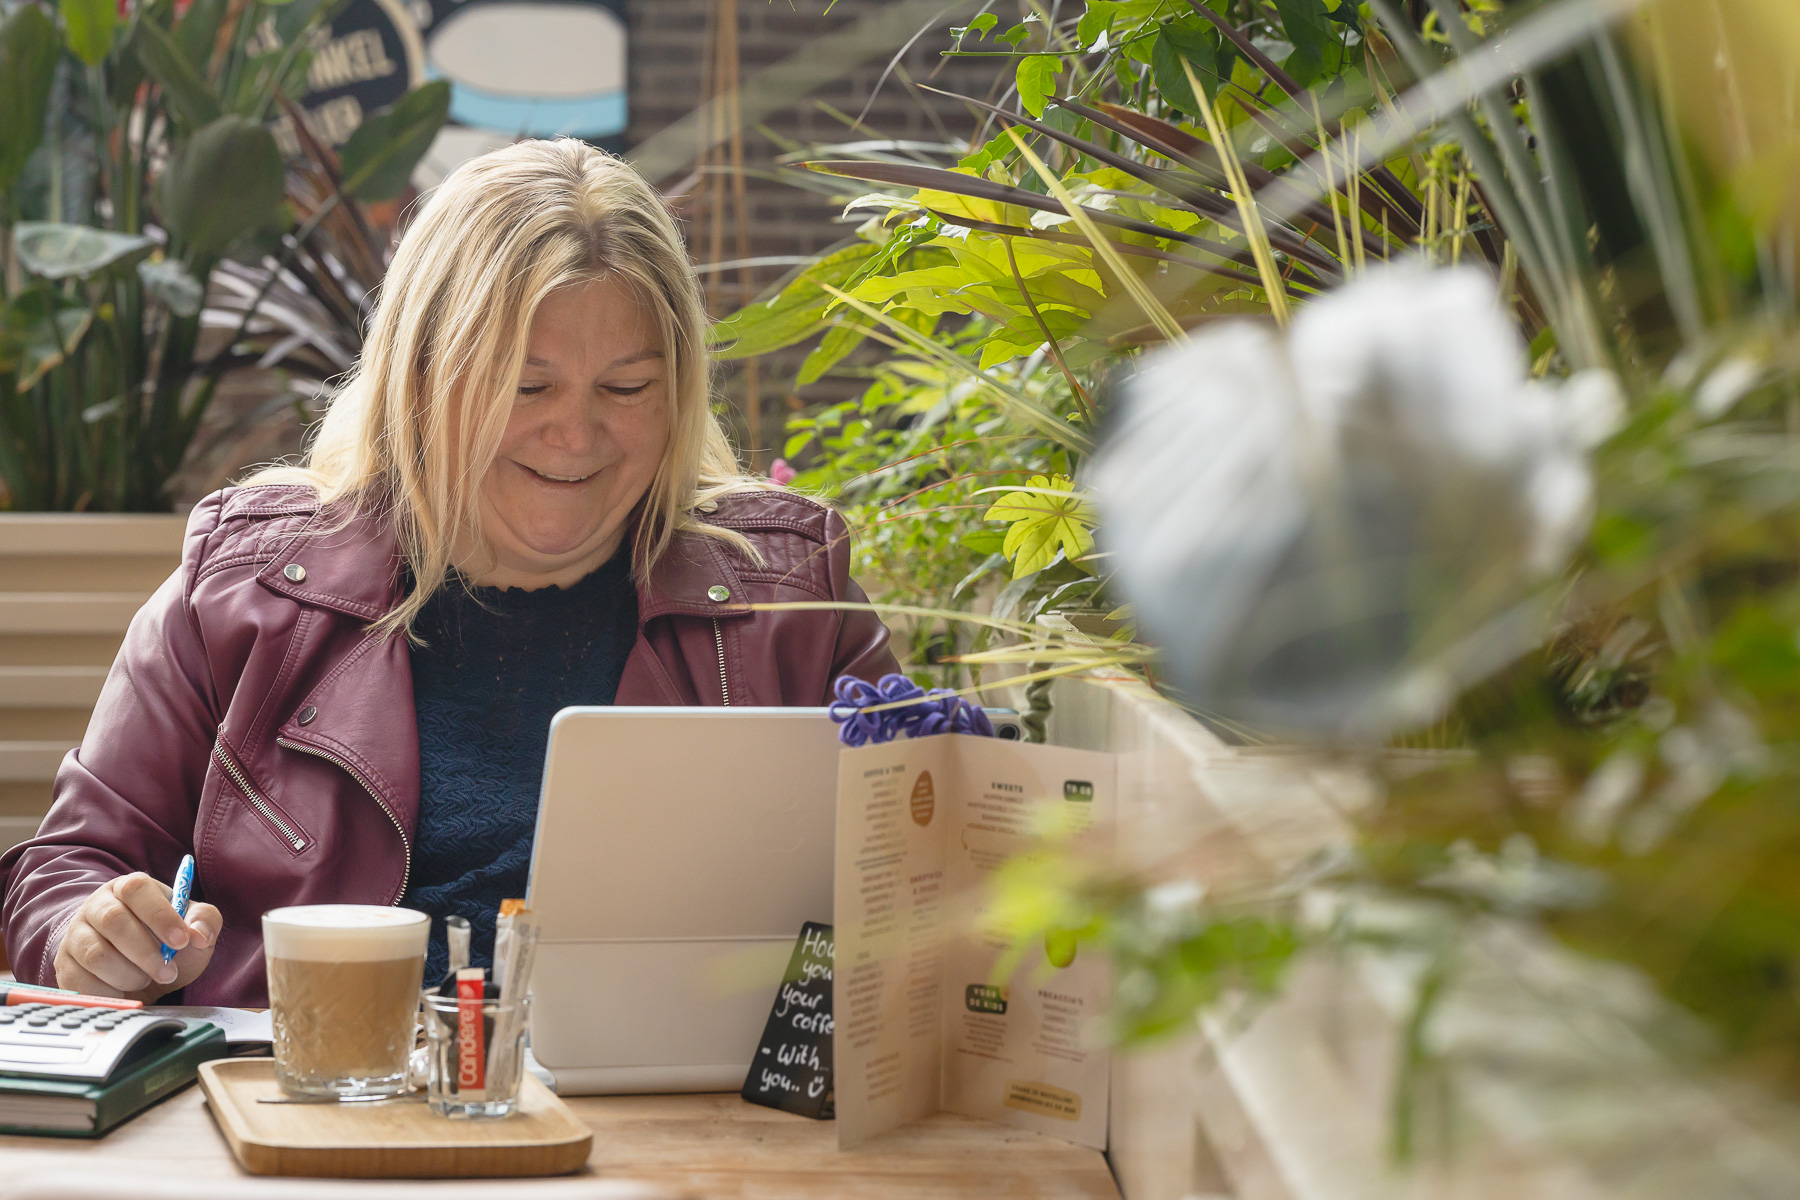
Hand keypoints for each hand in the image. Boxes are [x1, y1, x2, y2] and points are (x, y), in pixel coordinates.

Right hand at [53, 873, 221, 1000]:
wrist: (135, 969)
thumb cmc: (166, 942)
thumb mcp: (192, 928)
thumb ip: (205, 922)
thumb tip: (199, 934)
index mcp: (130, 888)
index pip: (137, 889)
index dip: (160, 915)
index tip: (182, 941)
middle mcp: (97, 905)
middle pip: (113, 921)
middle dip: (146, 953)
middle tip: (167, 972)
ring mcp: (76, 934)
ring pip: (96, 954)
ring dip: (128, 975)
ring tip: (145, 980)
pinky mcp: (64, 964)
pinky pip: (80, 981)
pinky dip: (109, 993)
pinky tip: (125, 993)